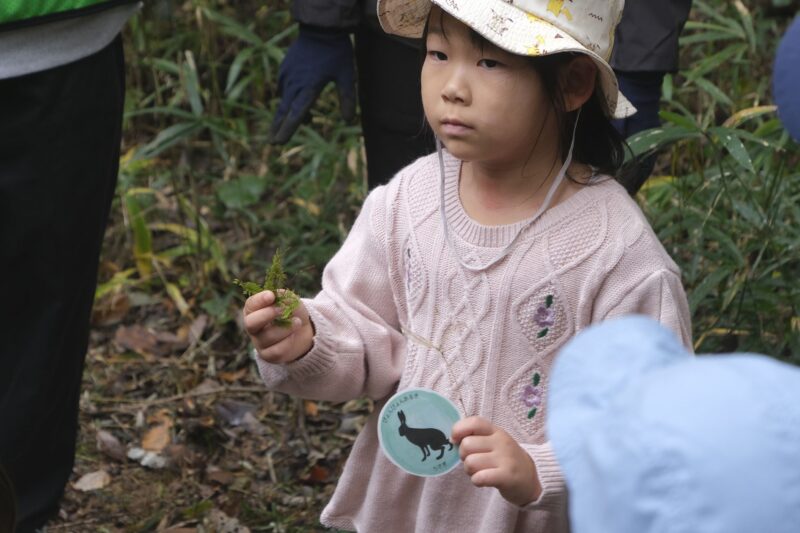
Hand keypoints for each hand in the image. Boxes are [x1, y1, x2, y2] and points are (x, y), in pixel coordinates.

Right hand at [243, 290, 313, 363]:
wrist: (302, 332)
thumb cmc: (292, 313)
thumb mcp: (291, 301)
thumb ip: (284, 297)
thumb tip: (278, 296)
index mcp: (254, 310)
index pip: (250, 304)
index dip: (259, 300)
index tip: (271, 295)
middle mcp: (253, 327)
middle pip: (251, 323)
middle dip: (267, 314)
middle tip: (283, 309)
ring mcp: (259, 342)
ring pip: (267, 337)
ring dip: (285, 328)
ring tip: (298, 322)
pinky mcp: (268, 355)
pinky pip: (277, 350)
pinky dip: (288, 341)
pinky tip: (294, 335)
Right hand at [269, 24, 356, 143]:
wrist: (321, 29)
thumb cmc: (336, 53)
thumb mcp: (347, 76)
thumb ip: (348, 99)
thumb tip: (349, 121)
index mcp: (309, 88)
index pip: (296, 114)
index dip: (287, 130)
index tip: (278, 142)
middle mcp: (294, 84)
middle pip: (283, 111)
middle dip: (278, 128)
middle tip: (273, 143)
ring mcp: (287, 75)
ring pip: (284, 100)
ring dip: (287, 113)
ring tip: (297, 123)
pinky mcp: (284, 68)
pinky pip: (282, 87)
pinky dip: (287, 97)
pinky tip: (293, 101)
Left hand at [451, 416, 541, 506]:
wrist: (532, 479)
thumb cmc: (506, 460)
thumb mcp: (495, 442)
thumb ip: (477, 437)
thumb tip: (452, 439)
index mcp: (496, 431)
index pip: (474, 422)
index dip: (458, 430)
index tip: (455, 440)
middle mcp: (501, 442)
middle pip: (466, 445)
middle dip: (463, 456)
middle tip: (473, 462)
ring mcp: (505, 458)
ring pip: (470, 462)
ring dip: (470, 471)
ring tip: (479, 472)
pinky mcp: (506, 476)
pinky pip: (479, 477)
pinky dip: (476, 481)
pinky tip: (483, 481)